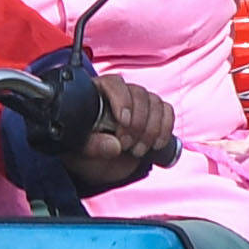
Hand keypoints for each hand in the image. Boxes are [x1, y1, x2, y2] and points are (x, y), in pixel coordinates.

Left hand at [70, 73, 181, 187]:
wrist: (97, 164)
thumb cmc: (83, 149)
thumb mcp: (81, 149)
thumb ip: (93, 146)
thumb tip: (114, 145)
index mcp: (96, 93)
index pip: (114, 84)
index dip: (122, 100)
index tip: (123, 121)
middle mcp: (120, 93)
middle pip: (139, 94)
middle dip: (137, 123)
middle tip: (126, 145)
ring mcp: (139, 103)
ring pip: (155, 102)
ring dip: (151, 129)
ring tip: (137, 151)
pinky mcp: (154, 114)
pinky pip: (167, 111)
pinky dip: (165, 129)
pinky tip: (155, 144)